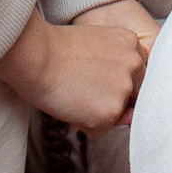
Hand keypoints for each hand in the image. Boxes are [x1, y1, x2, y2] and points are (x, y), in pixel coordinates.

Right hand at [0, 1, 156, 132]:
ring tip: (74, 94)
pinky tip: (70, 106)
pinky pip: (100, 130)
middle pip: (130, 95)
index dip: (112, 81)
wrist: (37, 56)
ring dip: (96, 113)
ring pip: (115, 114)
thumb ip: (116, 70)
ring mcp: (124, 88)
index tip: (94, 77)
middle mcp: (134, 65)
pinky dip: (85, 126)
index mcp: (131, 42)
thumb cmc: (56, 50)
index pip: (134, 74)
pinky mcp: (111, 111)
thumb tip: (128, 115)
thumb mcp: (96, 47)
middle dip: (109, 99)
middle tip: (82, 87)